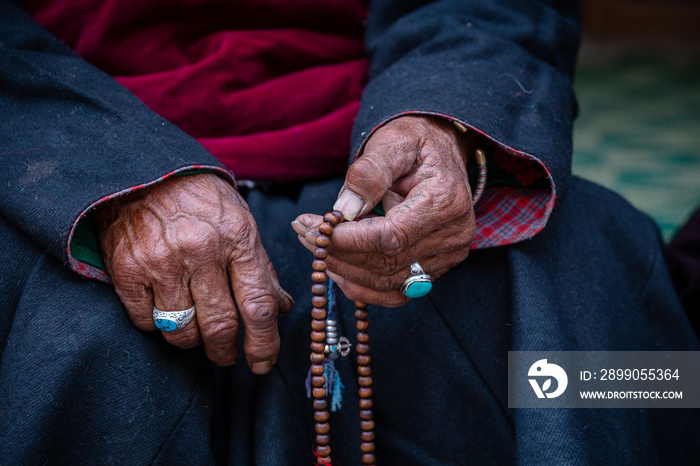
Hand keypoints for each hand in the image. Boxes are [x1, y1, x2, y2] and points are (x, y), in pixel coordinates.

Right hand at [96, 173, 292, 371]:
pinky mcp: (126, 270)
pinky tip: (165, 311)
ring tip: (196, 331)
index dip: (264, 343)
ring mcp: (161, 262)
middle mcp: (201, 251)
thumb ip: (261, 268)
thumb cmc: (200, 198)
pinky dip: (157, 326)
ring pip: (182, 331)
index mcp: (238, 238)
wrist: (142, 171)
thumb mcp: (240, 222)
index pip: (259, 306)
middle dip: (226, 352)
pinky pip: (146, 322)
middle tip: (227, 356)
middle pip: (221, 326)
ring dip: (193, 341)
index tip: (263, 363)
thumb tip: (282, 308)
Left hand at [292, 115, 475, 305]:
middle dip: (339, 253)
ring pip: (388, 283)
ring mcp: (446, 258)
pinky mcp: (434, 270)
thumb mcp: (393, 142)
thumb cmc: (415, 144)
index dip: (350, 240)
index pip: (393, 236)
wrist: (440, 153)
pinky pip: (394, 292)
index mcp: (447, 200)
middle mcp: (454, 236)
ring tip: (314, 244)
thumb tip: (344, 208)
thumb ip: (370, 172)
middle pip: (388, 264)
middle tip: (304, 232)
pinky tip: (336, 266)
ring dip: (344, 269)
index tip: (315, 230)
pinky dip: (361, 285)